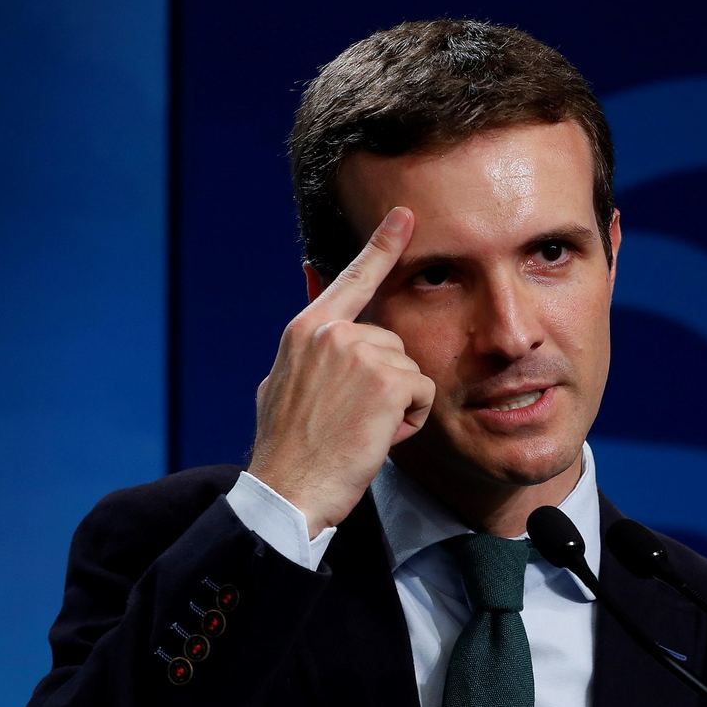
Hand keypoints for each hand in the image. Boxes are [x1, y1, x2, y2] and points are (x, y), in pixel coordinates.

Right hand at [247, 208, 435, 536]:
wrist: (289, 490)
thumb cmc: (289, 449)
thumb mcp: (283, 385)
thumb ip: (310, 355)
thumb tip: (320, 338)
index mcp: (306, 330)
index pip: (351, 278)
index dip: (382, 245)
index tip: (406, 215)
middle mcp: (331, 332)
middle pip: (393, 343)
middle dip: (386, 384)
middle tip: (350, 420)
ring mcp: (359, 353)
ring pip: (411, 370)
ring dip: (397, 406)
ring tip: (359, 430)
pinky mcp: (387, 380)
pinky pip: (422, 393)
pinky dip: (408, 422)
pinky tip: (375, 437)